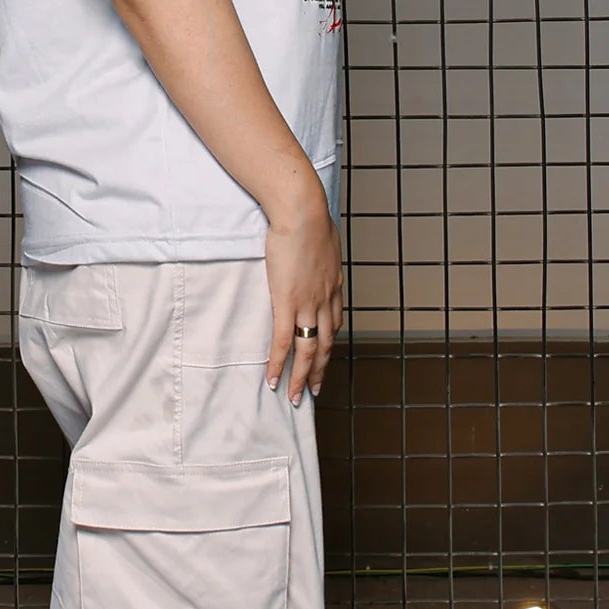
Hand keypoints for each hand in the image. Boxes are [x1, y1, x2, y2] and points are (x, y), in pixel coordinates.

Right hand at [264, 191, 343, 405]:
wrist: (303, 211)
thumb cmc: (310, 218)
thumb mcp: (323, 238)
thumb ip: (320, 251)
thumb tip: (316, 247)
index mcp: (334, 286)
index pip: (335, 323)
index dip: (329, 344)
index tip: (324, 357)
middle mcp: (326, 300)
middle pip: (326, 344)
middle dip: (319, 369)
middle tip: (314, 389)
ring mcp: (308, 303)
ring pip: (308, 350)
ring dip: (302, 376)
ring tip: (295, 396)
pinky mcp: (287, 302)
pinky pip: (284, 341)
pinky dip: (279, 363)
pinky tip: (274, 379)